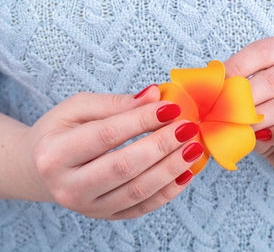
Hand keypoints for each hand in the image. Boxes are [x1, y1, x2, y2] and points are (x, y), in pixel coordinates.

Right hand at [19, 86, 203, 218]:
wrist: (41, 167)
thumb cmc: (60, 132)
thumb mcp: (77, 108)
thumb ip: (116, 103)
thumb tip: (155, 95)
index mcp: (55, 153)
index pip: (108, 134)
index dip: (143, 120)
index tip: (171, 107)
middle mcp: (68, 186)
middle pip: (124, 166)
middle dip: (162, 145)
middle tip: (188, 128)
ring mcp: (87, 206)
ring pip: (137, 190)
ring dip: (171, 169)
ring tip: (194, 148)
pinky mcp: (105, 215)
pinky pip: (141, 207)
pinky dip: (168, 192)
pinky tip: (185, 173)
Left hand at [225, 37, 273, 180]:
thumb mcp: (259, 100)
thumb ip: (241, 94)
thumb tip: (213, 94)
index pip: (264, 50)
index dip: (235, 68)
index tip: (215, 89)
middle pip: (273, 79)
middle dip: (242, 101)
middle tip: (222, 117)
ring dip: (257, 122)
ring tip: (241, 130)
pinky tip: (267, 138)